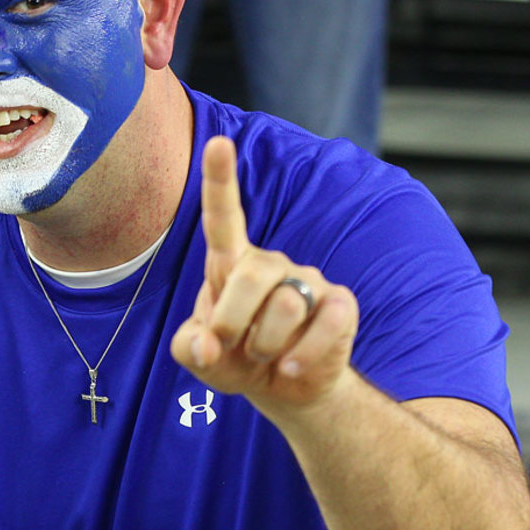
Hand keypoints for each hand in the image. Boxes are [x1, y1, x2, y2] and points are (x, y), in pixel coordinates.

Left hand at [170, 135, 358, 414]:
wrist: (284, 387)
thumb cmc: (235, 358)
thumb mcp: (201, 357)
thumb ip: (190, 348)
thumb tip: (207, 343)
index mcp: (230, 264)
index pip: (223, 217)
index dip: (220, 179)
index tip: (217, 141)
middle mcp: (270, 263)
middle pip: (250, 277)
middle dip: (231, 320)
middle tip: (228, 345)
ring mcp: (308, 280)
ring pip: (286, 306)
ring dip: (265, 344)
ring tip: (264, 354)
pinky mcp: (340, 304)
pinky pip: (325, 324)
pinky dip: (302, 355)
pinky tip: (290, 366)